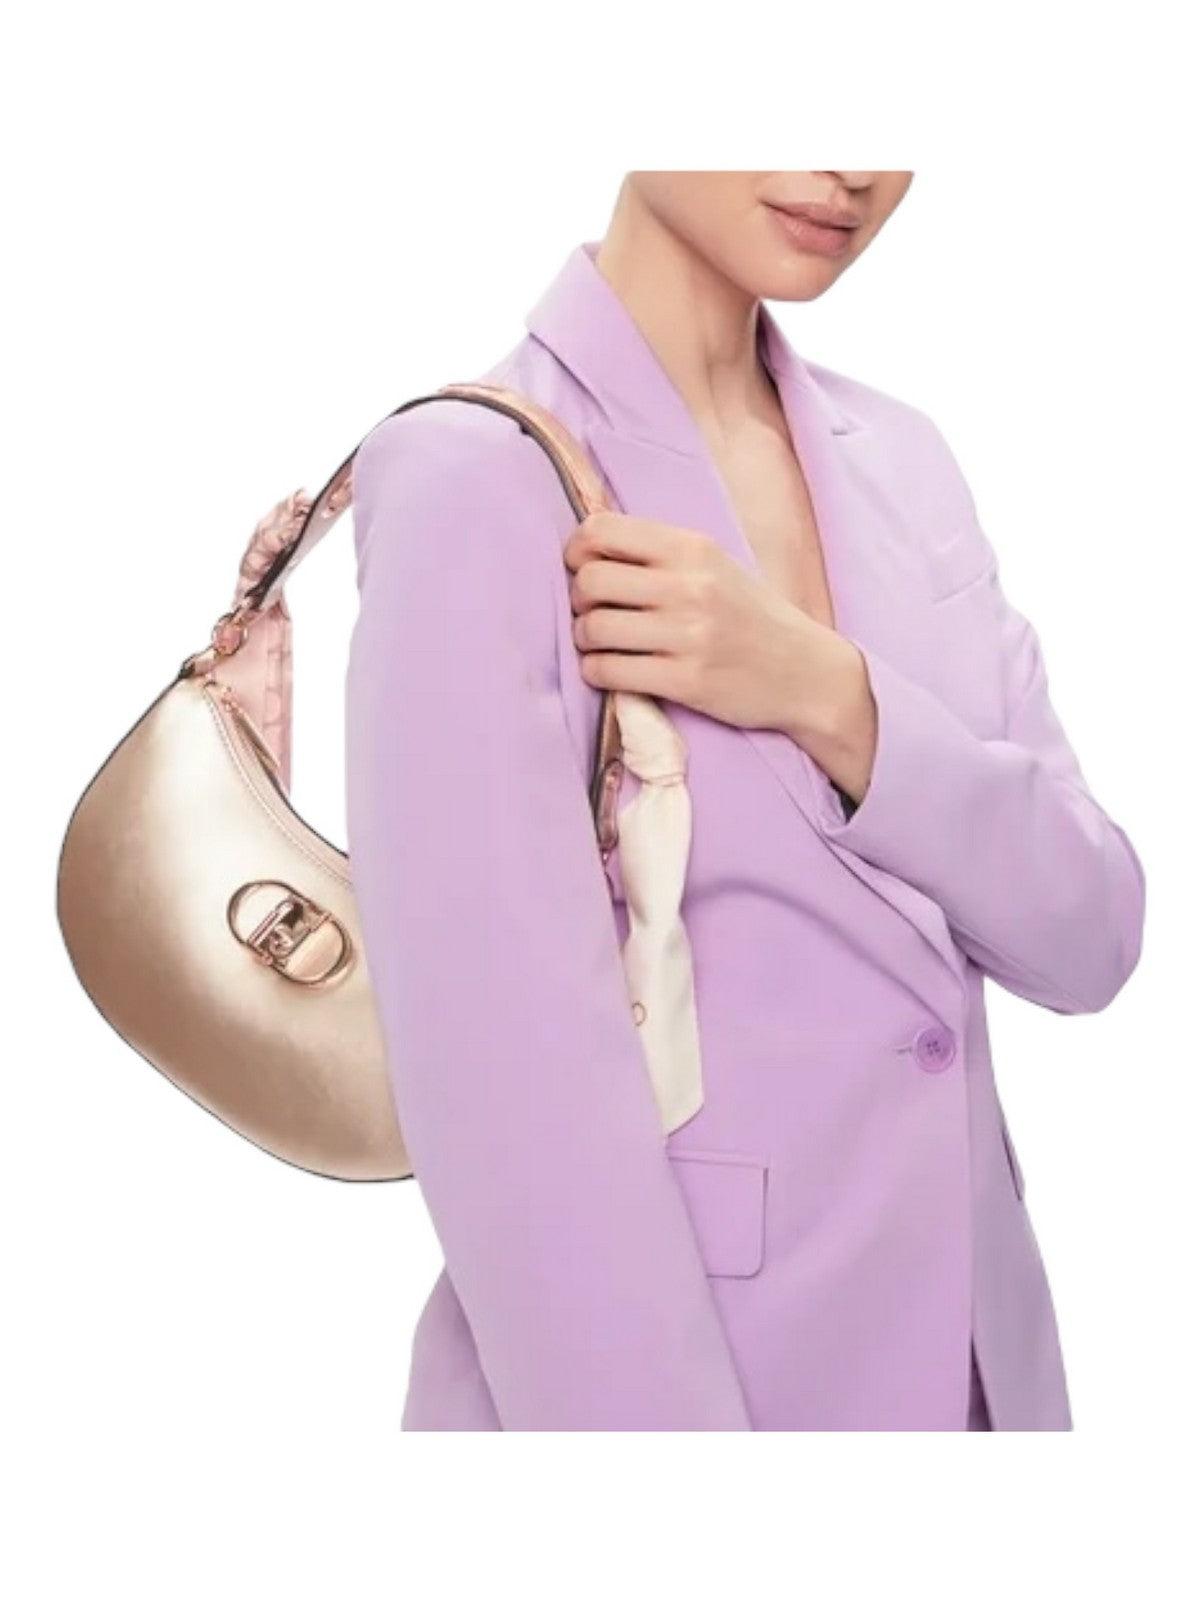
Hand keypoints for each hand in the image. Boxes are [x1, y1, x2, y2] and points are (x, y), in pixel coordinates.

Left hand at [563, 511, 877, 800]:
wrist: (806, 672)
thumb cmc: (752, 616)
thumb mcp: (715, 566)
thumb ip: (660, 554)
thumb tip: (587, 548)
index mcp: (692, 548)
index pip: (602, 530)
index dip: (577, 550)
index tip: (582, 568)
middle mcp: (689, 586)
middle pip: (590, 581)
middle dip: (579, 599)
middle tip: (592, 611)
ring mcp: (688, 635)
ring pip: (594, 628)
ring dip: (585, 639)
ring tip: (601, 643)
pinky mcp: (685, 681)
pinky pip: (608, 671)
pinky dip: (596, 671)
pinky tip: (611, 670)